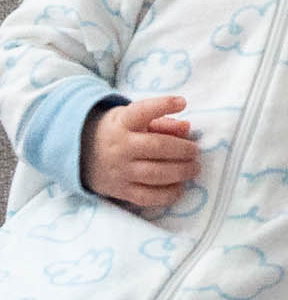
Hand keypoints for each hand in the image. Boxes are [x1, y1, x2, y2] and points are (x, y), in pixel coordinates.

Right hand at [83, 96, 198, 211]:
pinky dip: (167, 195)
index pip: (143, 111)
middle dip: (184, 150)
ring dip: (181, 172)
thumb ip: (162, 121)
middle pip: (158, 147)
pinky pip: (147, 196)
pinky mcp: (120, 190)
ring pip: (155, 174)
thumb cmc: (119, 131)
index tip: (182, 102)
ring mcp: (119, 171)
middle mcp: (120, 147)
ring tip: (194, 168)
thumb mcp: (134, 118)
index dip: (164, 105)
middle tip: (195, 151)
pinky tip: (180, 188)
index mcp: (123, 123)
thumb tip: (186, 128)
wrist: (81, 154)